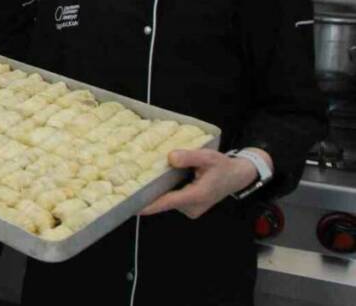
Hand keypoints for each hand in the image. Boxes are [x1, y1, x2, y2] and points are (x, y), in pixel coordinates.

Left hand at [138, 147, 266, 218]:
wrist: (237, 176)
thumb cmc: (222, 166)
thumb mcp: (208, 156)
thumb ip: (190, 156)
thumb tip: (171, 157)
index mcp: (197, 195)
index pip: (168, 202)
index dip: (149, 204)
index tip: (132, 206)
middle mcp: (192, 206)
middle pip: (165, 201)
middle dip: (149, 194)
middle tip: (129, 183)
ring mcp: (191, 209)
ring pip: (168, 201)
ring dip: (158, 192)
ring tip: (142, 179)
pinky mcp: (190, 208)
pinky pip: (173, 200)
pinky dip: (166, 192)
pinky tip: (159, 181)